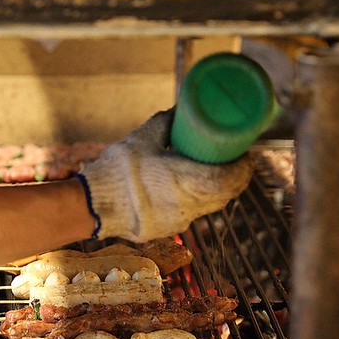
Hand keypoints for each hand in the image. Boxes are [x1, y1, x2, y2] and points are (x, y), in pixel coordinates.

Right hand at [77, 109, 253, 241]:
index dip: (242, 167)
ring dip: (218, 190)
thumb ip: (165, 123)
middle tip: (236, 160)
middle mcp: (187, 205)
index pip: (227, 178)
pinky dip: (200, 200)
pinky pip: (194, 213)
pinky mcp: (169, 229)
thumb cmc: (116, 170)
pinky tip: (193, 188)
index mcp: (183, 181)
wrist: (92, 205)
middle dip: (235, 178)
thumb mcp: (141, 138)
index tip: (245, 154)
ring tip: (216, 171)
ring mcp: (179, 221)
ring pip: (211, 206)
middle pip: (225, 194)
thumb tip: (182, 109)